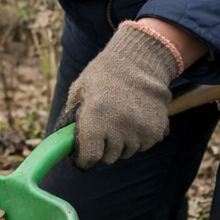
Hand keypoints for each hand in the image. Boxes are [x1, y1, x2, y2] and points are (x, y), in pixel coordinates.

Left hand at [63, 22, 181, 169]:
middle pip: (109, 158)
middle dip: (103, 148)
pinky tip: (135, 117)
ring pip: (127, 152)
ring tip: (121, 119)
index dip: (84, 159)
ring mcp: (139, 132)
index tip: (83, 157)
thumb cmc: (104, 74)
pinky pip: (144, 145)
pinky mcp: (156, 131)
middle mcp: (118, 129)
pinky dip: (139, 137)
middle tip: (104, 130)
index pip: (89, 157)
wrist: (139, 60)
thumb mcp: (79, 91)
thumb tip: (63, 141)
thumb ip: (70, 118)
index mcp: (95, 120)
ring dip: (122, 143)